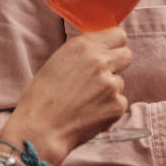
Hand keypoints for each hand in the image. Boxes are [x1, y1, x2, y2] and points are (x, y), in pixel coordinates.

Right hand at [2, 28, 131, 165]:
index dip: (113, 45)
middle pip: (126, 55)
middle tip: (101, 77)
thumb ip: (82, 54)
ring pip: (120, 82)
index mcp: (83, 46)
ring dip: (109, 90)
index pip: (118, 35)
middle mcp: (100, 61)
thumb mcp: (57, 62)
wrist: (39, 130)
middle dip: (117, 64)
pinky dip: (109, 109)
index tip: (108, 52)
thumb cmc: (41, 98)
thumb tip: (99, 51)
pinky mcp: (117, 106)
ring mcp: (111, 84)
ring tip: (86, 102)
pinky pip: (120, 102)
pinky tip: (90, 114)